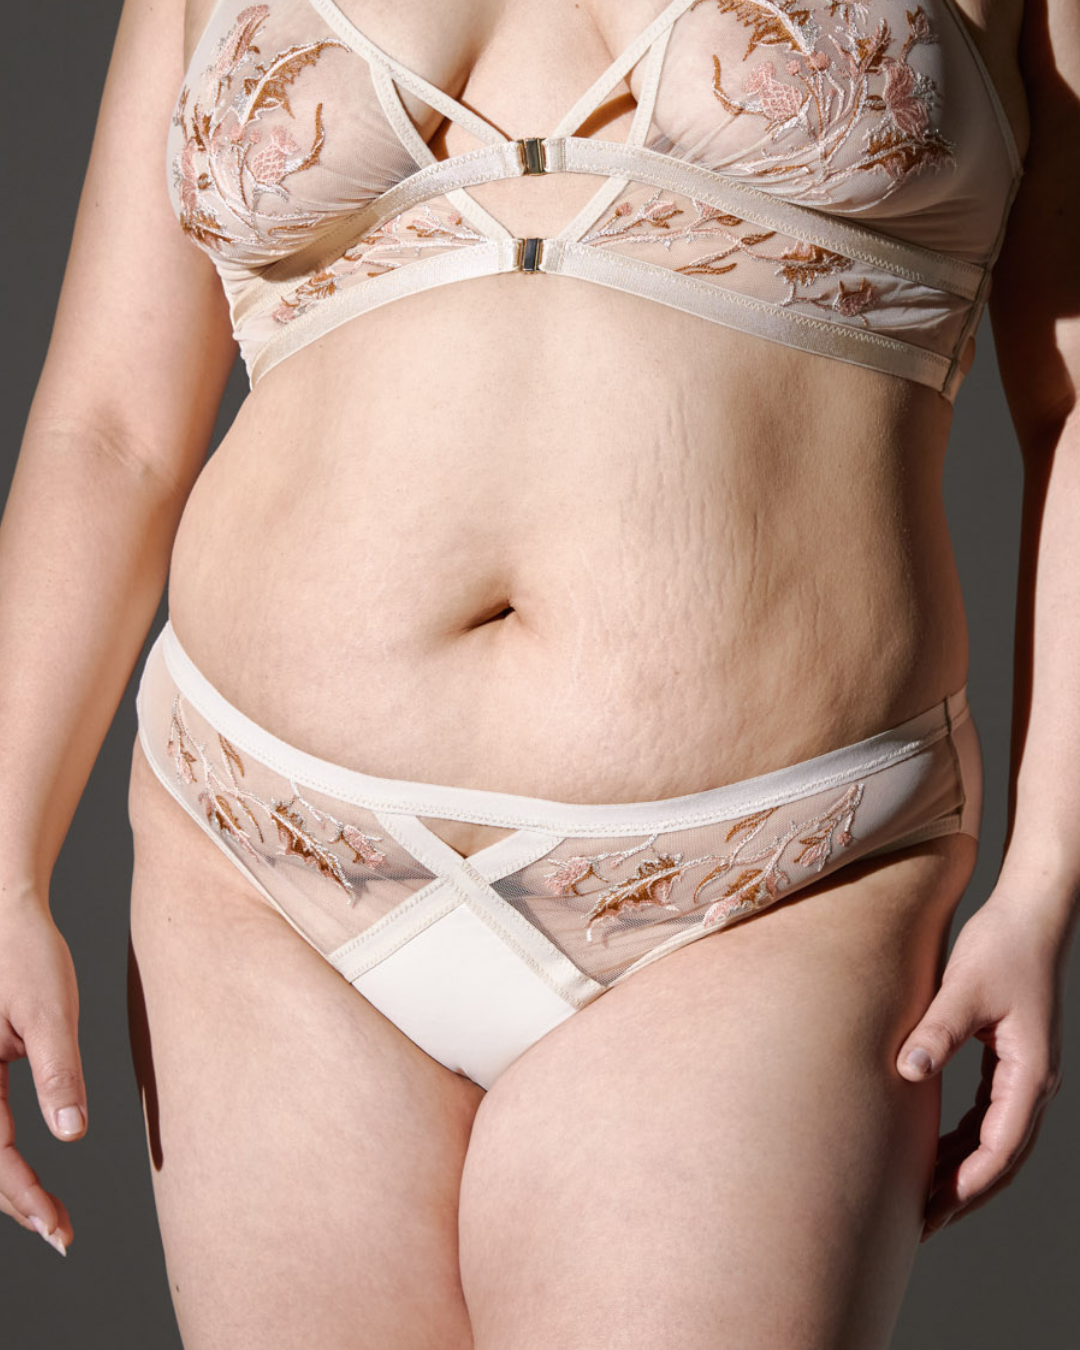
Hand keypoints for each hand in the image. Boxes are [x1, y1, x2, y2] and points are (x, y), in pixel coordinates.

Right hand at [0, 886, 86, 1254]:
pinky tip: (23, 1178)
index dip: (24, 1195)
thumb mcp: (48, 1010)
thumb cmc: (25, 952)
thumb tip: (72, 1135)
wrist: (3, 911)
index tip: (57, 1227)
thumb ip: (57, 1072)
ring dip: (5, 1186)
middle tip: (60, 1234)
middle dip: (15, 1202)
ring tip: (46, 1217)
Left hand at [894, 884, 1073, 1241]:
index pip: (999, 1148)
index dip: (965, 1184)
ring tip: (925, 1200)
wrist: (1030, 914)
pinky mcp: (1013, 1060)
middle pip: (1002, 1157)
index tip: (932, 1211)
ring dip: (965, 1171)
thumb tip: (908, 1071)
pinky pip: (991, 1117)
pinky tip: (936, 1152)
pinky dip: (967, 1141)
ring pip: (998, 1141)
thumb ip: (938, 1030)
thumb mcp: (965, 987)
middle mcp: (1035, 1082)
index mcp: (1029, 1074)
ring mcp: (1027, 1074)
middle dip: (964, 1192)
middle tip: (921, 1223)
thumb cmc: (1001, 946)